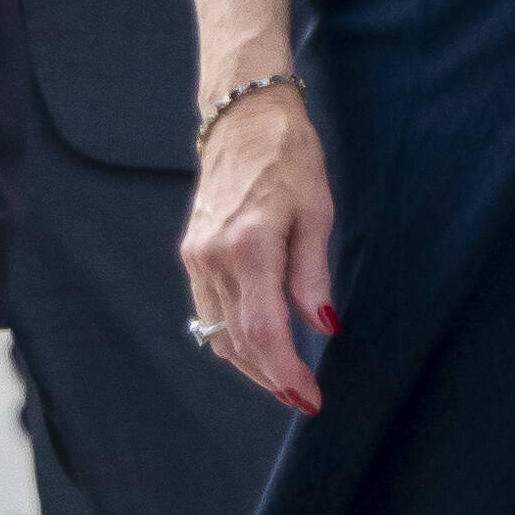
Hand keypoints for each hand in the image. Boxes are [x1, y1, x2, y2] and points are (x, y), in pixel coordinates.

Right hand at [182, 81, 332, 413]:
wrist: (242, 117)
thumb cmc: (288, 155)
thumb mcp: (316, 210)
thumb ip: (312, 274)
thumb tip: (323, 327)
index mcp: (249, 245)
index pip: (263, 332)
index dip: (286, 373)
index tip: (311, 398)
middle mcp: (214, 256)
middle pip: (237, 341)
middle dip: (270, 377)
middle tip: (304, 396)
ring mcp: (196, 256)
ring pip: (217, 331)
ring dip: (250, 362)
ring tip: (285, 377)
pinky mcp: (191, 251)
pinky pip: (208, 310)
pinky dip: (232, 335)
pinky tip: (259, 342)